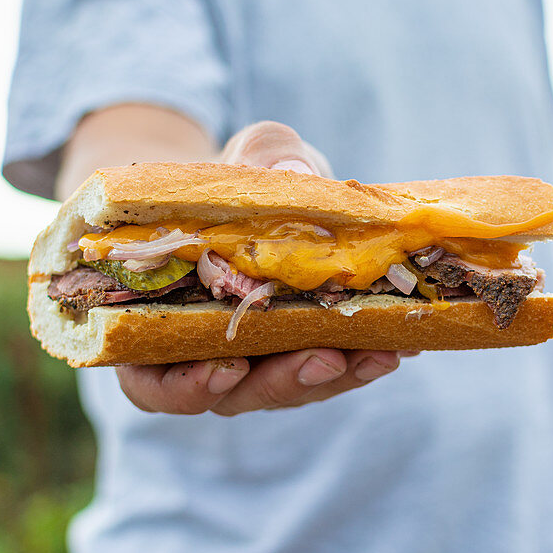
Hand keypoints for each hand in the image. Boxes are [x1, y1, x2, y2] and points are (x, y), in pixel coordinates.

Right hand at [115, 120, 408, 415]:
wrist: (244, 197)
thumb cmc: (221, 185)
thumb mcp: (239, 157)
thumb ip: (260, 159)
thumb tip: (291, 177)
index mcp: (151, 321)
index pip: (153, 381)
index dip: (183, 386)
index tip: (227, 367)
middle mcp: (198, 353)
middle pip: (233, 394)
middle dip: (284, 381)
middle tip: (327, 360)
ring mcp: (251, 359)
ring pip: (286, 389)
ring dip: (333, 378)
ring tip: (378, 353)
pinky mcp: (298, 352)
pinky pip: (325, 369)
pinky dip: (359, 360)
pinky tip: (400, 343)